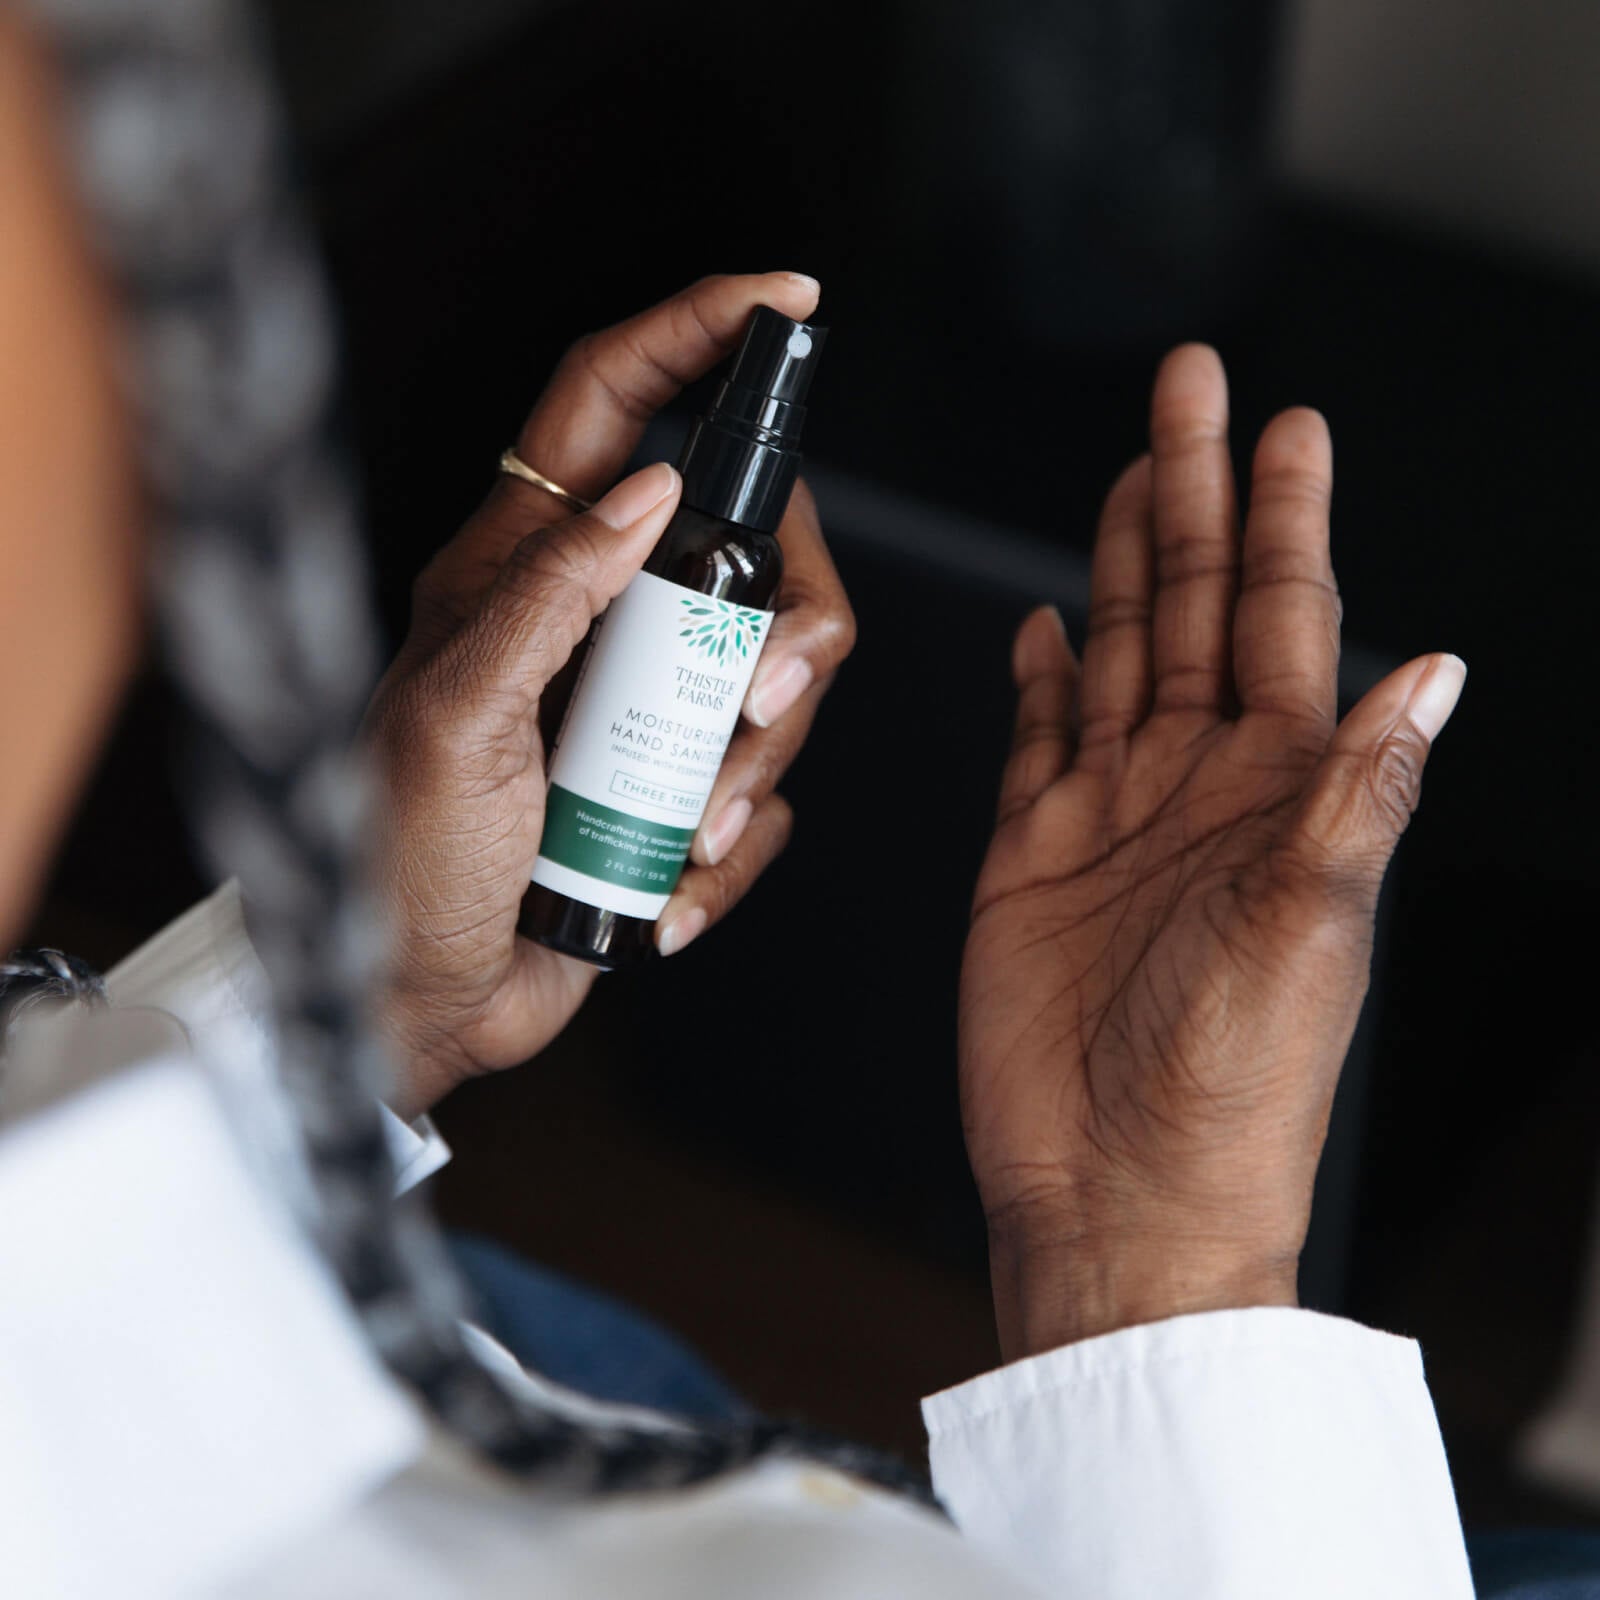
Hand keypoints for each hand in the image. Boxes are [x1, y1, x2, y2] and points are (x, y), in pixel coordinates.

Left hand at [366, 274, 854, 1116]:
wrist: (424, 1004)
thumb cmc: (405, 863)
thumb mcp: (458, 716)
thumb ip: (548, 591)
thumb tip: (649, 488)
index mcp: (521, 567)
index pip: (611, 403)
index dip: (696, 333)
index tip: (787, 301)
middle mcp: (598, 616)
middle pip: (752, 548)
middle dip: (787, 629)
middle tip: (761, 705)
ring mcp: (645, 701)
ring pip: (779, 674)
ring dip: (758, 762)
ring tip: (690, 835)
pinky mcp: (676, 782)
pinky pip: (765, 788)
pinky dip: (738, 850)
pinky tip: (673, 892)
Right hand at [959, 345, 1464, 1359]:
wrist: (1117, 1193)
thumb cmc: (1225, 1088)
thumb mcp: (1308, 932)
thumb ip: (1358, 794)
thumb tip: (1435, 667)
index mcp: (1275, 796)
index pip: (1282, 622)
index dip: (1284, 521)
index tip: (1287, 424)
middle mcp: (1196, 792)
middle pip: (1192, 609)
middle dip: (1191, 495)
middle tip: (1189, 390)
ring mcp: (1109, 822)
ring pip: (1116, 658)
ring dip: (1122, 566)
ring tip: (1130, 479)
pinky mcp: (1030, 862)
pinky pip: (1039, 745)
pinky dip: (1040, 683)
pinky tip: (1046, 630)